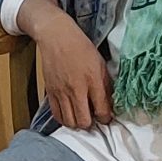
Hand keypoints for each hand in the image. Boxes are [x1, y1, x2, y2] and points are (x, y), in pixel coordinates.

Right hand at [31, 12, 114, 129]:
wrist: (57, 36)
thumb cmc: (81, 46)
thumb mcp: (100, 62)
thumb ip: (106, 84)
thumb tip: (110, 102)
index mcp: (93, 80)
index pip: (102, 110)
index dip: (106, 118)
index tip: (106, 116)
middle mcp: (77, 88)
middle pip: (84, 121)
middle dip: (91, 124)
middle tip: (93, 116)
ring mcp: (62, 92)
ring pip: (70, 122)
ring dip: (77, 123)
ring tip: (81, 116)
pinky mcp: (51, 92)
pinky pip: (57, 115)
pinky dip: (65, 119)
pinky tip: (70, 113)